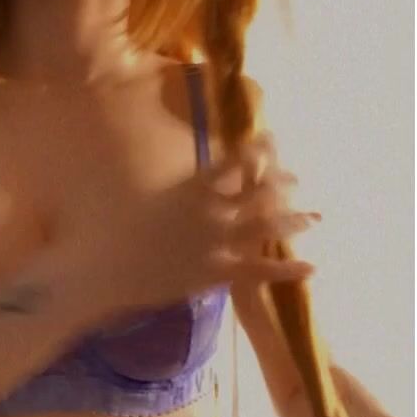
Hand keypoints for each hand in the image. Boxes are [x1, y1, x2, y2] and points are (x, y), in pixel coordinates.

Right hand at [74, 131, 320, 322]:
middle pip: (258, 192)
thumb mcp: (140, 197)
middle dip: (281, 185)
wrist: (103, 269)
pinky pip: (258, 271)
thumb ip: (167, 186)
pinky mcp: (214, 274)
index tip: (272, 143)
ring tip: (313, 218)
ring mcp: (214, 243)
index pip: (235, 162)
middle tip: (296, 181)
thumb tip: (178, 171)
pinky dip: (286, 270)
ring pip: (266, 227)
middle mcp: (209, 211)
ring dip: (293, 221)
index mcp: (190, 188)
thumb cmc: (111, 231)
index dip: (258, 151)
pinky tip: (310, 267)